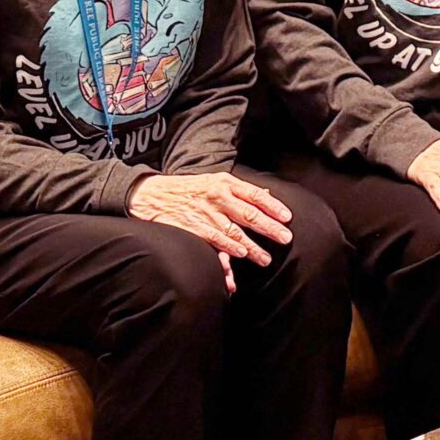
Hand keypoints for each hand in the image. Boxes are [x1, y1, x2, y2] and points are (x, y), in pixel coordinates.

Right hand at [127, 172, 296, 295]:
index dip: (273, 206)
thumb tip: (267, 194)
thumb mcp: (214, 181)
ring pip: (235, 231)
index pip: (255, 194)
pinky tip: (241, 254)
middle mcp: (217, 196)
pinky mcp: (193, 227)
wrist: (151, 193)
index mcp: (224, 182)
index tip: (287, 217)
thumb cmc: (187, 189)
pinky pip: (215, 239)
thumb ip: (239, 190)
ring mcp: (205, 212)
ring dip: (252, 246)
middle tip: (286, 238)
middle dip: (269, 227)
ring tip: (266, 258)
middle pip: (249, 213)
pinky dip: (229, 247)